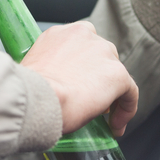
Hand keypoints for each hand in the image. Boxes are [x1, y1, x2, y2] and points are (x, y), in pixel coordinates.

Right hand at [21, 21, 137, 135]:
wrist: (35, 98)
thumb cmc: (29, 90)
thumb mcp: (36, 69)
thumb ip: (52, 69)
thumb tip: (59, 86)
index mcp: (63, 33)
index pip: (82, 48)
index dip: (84, 69)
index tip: (79, 86)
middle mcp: (86, 35)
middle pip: (101, 57)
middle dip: (98, 78)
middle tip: (91, 101)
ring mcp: (104, 53)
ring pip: (116, 74)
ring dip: (112, 94)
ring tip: (104, 117)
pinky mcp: (118, 74)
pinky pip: (130, 93)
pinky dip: (126, 110)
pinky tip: (115, 126)